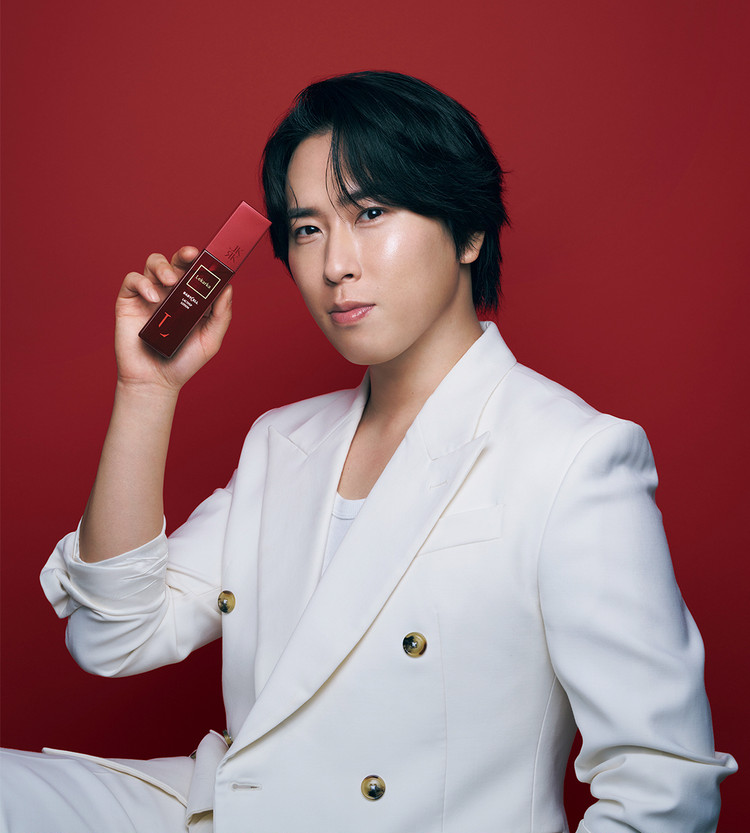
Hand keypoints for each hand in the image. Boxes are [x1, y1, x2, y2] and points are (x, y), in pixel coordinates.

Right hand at [114, 246, 232, 392]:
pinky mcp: (128, 301)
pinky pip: (132, 280)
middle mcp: (170, 293)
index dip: (204, 262)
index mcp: (190, 298)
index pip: (197, 272)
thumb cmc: (183, 362)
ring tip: (171, 281)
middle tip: (191, 256)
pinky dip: (143, 284)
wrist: (155, 381)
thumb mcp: (210, 339)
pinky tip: (154, 298)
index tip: (212, 257)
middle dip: (184, 255)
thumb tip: (228, 288)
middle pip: (176, 262)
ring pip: (153, 264)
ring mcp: (149, 295)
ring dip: (163, 266)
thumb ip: (221, 315)